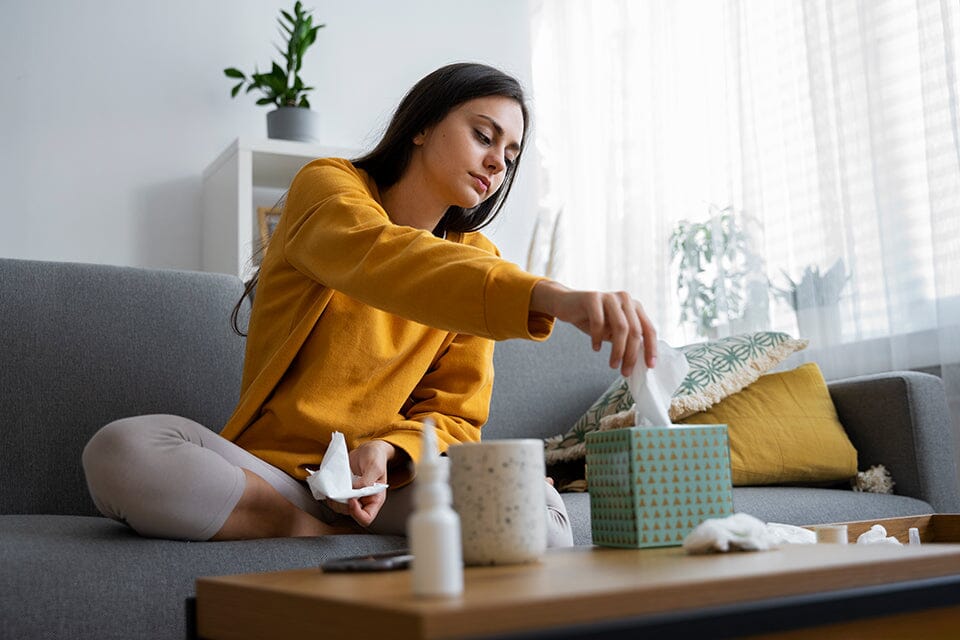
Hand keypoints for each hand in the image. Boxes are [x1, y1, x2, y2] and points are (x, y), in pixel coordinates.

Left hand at [324, 440, 394, 527]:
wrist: (367, 449)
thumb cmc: (376, 457)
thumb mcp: (375, 467)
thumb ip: (366, 481)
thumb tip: (353, 491)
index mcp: (376, 499)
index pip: (366, 518)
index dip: (356, 513)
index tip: (351, 499)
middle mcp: (364, 501)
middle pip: (350, 514)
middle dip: (342, 504)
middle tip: (339, 491)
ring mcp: (353, 496)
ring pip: (340, 508)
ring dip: (334, 500)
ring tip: (334, 489)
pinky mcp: (344, 491)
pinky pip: (334, 499)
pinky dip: (330, 495)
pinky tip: (331, 487)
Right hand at [531, 280, 656, 375]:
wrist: (566, 304)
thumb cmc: (591, 319)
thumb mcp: (612, 330)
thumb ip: (626, 339)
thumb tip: (639, 361)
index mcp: (634, 306)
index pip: (648, 329)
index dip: (651, 348)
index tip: (649, 366)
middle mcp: (625, 299)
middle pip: (635, 331)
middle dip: (631, 355)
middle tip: (625, 371)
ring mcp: (610, 297)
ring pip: (621, 328)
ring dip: (618, 350)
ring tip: (612, 364)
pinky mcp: (593, 298)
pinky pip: (599, 323)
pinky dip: (598, 338)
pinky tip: (596, 348)